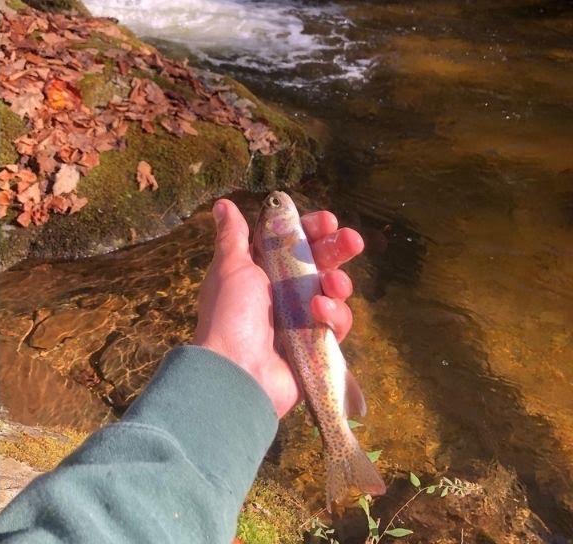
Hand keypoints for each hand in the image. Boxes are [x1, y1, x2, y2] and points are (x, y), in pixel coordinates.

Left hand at [193, 199, 363, 418]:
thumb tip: (223, 204)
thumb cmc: (230, 315)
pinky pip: (336, 323)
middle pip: (320, 264)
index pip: (293, 243)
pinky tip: (320, 311)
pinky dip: (332, 315)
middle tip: (352, 240)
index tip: (327, 221)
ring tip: (331, 284)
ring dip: (337, 284)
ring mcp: (301, 319)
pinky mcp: (317, 344)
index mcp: (260, 272)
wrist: (236, 371)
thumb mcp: (230, 268)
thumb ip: (234, 236)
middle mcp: (281, 293)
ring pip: (333, 292)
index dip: (311, 230)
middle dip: (338, 249)